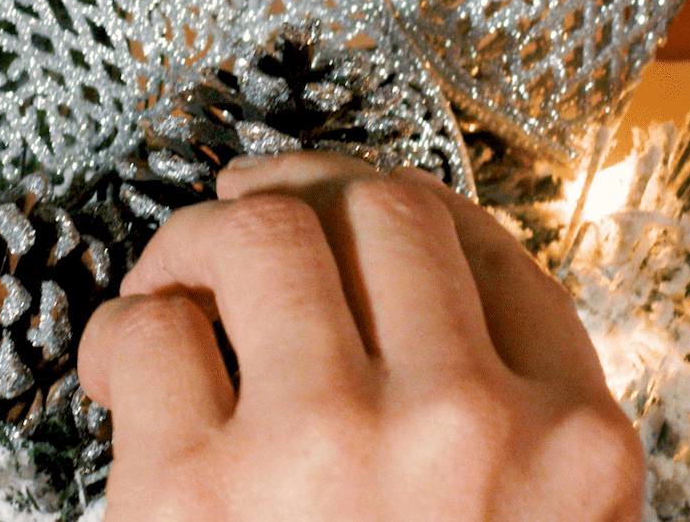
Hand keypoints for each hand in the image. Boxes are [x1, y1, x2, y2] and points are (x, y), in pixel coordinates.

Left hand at [77, 154, 641, 521]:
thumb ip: (504, 432)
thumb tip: (394, 284)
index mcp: (569, 450)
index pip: (487, 249)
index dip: (395, 209)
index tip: (336, 208)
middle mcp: (464, 428)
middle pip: (377, 208)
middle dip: (298, 197)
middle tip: (241, 228)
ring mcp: (328, 450)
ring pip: (259, 230)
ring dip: (196, 240)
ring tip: (174, 291)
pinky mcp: (191, 492)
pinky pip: (149, 328)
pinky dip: (120, 334)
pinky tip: (122, 379)